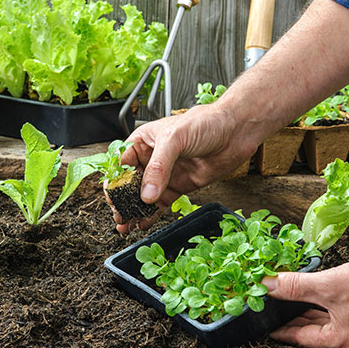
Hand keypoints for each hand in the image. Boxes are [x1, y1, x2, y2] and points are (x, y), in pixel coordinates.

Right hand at [112, 104, 257, 233]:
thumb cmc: (205, 123)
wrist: (235, 132)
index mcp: (143, 142)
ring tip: (126, 225)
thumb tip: (146, 194)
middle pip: (130, 184)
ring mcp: (166, 174)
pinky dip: (152, 215)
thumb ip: (159, 167)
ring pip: (144, 197)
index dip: (114, 182)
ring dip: (134, 211)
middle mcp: (152, 159)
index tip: (113, 198)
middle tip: (119, 216)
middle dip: (122, 201)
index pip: (121, 164)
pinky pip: (161, 204)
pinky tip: (144, 223)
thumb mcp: (175, 139)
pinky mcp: (179, 186)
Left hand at [261, 250, 348, 347]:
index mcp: (343, 340)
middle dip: (295, 320)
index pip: (303, 338)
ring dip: (311, 313)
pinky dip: (328, 308)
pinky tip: (319, 297)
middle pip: (316, 332)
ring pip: (330, 323)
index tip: (267, 327)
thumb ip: (295, 287)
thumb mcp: (328, 284)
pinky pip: (343, 316)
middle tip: (275, 313)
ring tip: (292, 304)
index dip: (282, 330)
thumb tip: (268, 286)